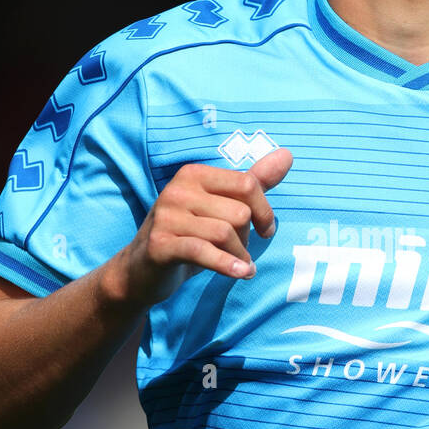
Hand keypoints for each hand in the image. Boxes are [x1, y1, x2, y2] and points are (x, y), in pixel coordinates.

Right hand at [107, 147, 293, 308]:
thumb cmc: (188, 237)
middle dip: (246, 237)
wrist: (141, 271)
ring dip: (239, 256)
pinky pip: (204, 251)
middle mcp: (178, 189)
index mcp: (194, 174)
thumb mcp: (220, 207)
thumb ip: (253, 182)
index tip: (265, 230)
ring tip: (237, 265)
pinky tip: (241, 274)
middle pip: (239, 212)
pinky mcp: (160, 245)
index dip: (265, 211)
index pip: (247, 184)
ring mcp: (166, 216)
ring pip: (226, 233)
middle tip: (237, 251)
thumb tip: (287, 154)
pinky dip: (227, 265)